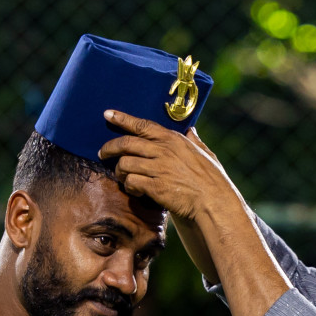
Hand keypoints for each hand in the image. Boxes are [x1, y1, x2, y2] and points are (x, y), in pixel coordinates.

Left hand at [99, 111, 234, 220]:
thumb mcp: (206, 154)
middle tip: (102, 153)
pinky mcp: (154, 186)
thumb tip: (191, 130)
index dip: (122, 119)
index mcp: (173, 139)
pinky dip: (129, 187)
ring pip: (125, 164)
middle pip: (126, 143)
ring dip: (120, 172)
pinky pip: (131, 182)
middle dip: (110, 147)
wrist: (213, 202)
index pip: (142, 124)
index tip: (107, 114)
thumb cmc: (212, 179)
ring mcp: (158, 168)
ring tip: (123, 178)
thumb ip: (194, 141)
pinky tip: (135, 191)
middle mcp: (163, 150)